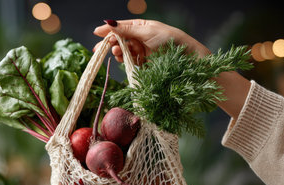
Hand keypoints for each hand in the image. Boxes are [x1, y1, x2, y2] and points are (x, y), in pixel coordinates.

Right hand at [93, 19, 210, 63]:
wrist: (186, 57)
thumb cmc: (169, 40)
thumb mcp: (146, 31)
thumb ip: (126, 30)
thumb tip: (109, 22)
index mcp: (141, 26)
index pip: (121, 27)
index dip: (108, 29)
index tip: (96, 33)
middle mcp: (140, 38)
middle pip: (119, 40)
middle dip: (110, 42)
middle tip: (101, 48)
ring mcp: (141, 51)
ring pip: (123, 51)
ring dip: (117, 52)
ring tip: (116, 53)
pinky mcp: (144, 64)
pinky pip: (130, 62)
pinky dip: (124, 61)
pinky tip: (122, 59)